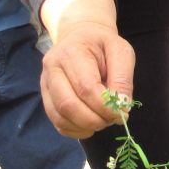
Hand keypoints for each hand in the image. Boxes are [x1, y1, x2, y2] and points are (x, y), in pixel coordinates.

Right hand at [38, 0, 134, 137]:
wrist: (81, 37)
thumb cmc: (103, 46)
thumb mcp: (121, 51)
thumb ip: (123, 78)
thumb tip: (121, 106)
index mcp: (71, 52)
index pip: (86, 88)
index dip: (105, 106)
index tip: (122, 113)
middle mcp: (52, 67)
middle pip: (68, 105)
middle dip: (94, 120)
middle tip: (112, 120)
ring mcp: (45, 84)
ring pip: (60, 117)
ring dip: (85, 126)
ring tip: (102, 120)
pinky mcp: (46, 97)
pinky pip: (57, 122)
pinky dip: (76, 130)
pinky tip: (90, 124)